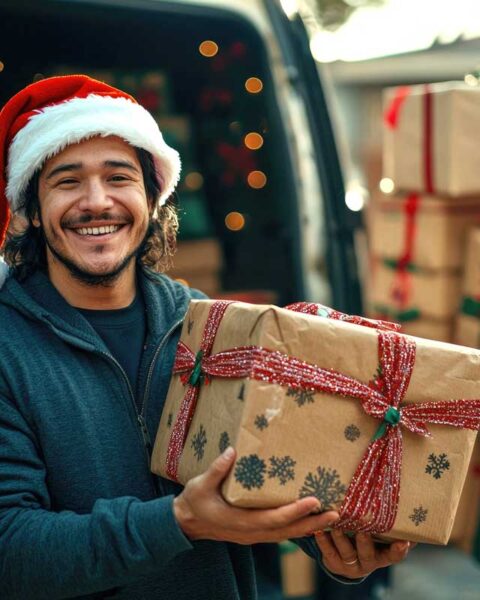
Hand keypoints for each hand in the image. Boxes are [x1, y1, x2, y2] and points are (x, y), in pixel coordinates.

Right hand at [173, 447, 338, 543]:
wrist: (185, 523)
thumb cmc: (194, 502)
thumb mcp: (200, 484)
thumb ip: (217, 469)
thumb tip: (232, 451)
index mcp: (241, 522)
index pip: (274, 519)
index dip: (295, 511)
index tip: (313, 501)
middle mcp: (251, 532)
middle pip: (288, 531)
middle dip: (313, 524)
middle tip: (336, 515)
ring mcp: (254, 535)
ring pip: (286, 534)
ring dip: (308, 526)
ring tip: (330, 517)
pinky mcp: (254, 532)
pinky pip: (280, 532)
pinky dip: (297, 526)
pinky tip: (308, 519)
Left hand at [314, 529, 413, 578]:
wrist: (346, 559)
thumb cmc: (368, 538)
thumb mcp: (380, 535)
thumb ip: (391, 524)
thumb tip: (410, 504)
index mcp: (383, 555)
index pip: (394, 555)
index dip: (399, 550)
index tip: (404, 541)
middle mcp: (368, 562)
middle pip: (368, 554)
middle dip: (365, 542)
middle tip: (362, 530)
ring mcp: (351, 565)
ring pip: (346, 552)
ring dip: (341, 538)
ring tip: (336, 525)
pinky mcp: (334, 564)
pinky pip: (328, 554)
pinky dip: (323, 542)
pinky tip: (319, 530)